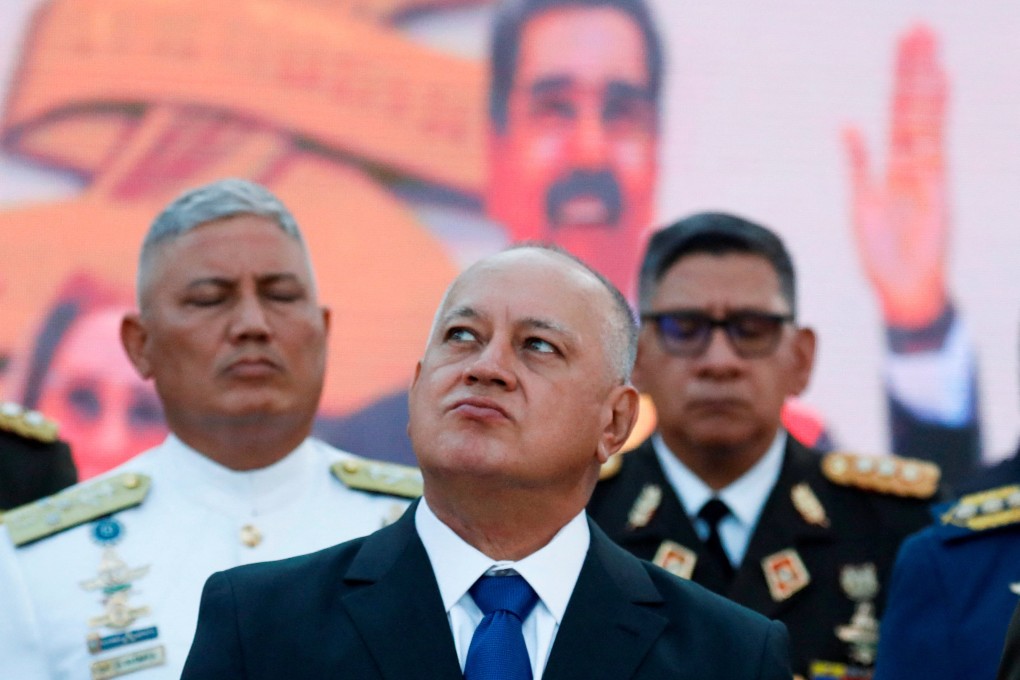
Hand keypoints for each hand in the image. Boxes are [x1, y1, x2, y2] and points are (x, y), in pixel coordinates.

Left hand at [844, 24, 948, 328]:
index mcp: (893, 165)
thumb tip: (847, 125)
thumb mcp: (861, 202)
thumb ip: (858, 162)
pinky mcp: (936, 183)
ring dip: (926, 78)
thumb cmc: (881, 253)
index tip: (905, 45)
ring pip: (926, 115)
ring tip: (928, 41)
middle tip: (918, 27)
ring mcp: (928, 170)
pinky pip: (935, 141)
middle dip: (916, 67)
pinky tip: (938, 83)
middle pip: (915, 104)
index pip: (898, 112)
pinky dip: (935, 112)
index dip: (901, 79)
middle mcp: (914, 162)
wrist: (901, 287)